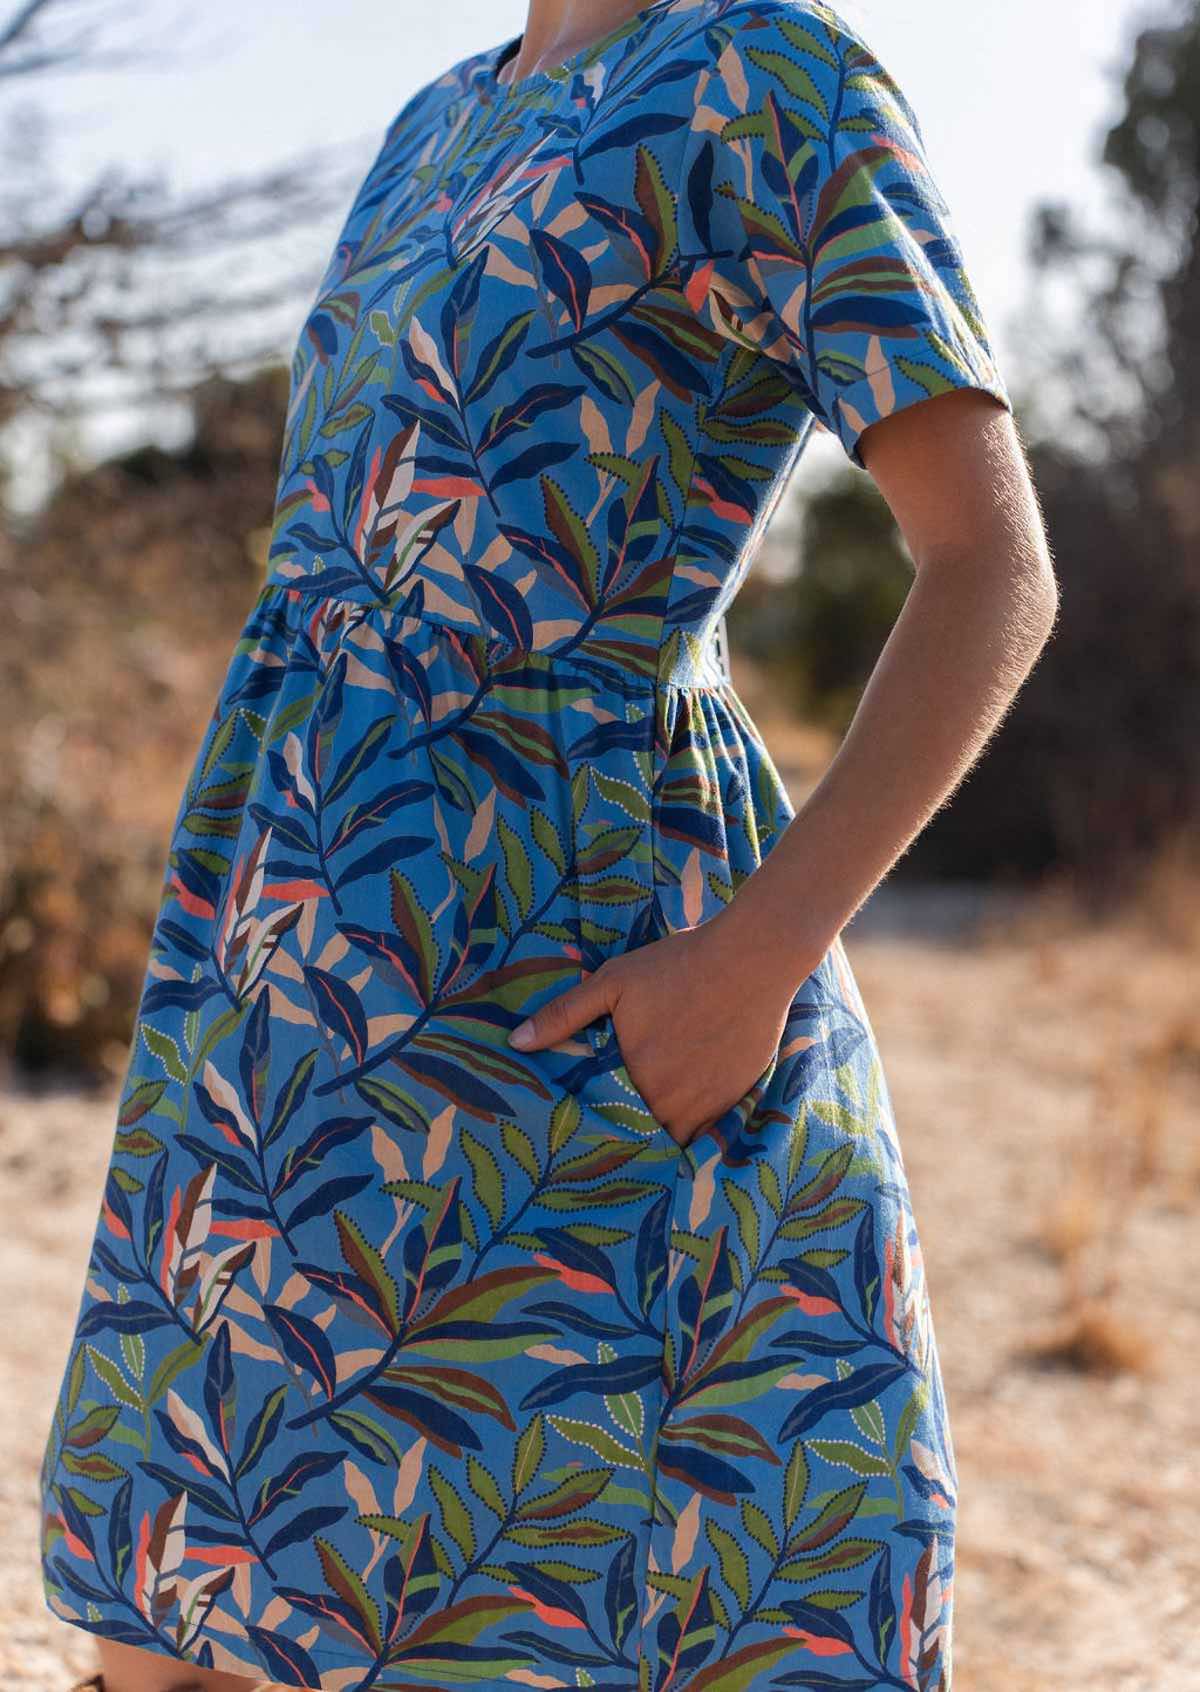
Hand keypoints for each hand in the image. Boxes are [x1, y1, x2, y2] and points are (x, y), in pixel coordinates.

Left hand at [508, 911, 814, 1146]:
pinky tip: (686, 1100)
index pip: (606, 1121)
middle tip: (616, 1116)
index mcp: (633, 1078)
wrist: (751, 960)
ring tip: (649, 1111)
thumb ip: (564, 1015)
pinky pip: (705, 1129)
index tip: (585, 1125)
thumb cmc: (677, 966)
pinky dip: (694, 1122)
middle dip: (628, 1127)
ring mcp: (705, 1105)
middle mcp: (668, 1102)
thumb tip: (515, 1043)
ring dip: (660, 1127)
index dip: (598, 1122)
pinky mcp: (734, 1100)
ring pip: (673, 1133)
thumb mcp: (613, 982)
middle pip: (640, 1130)